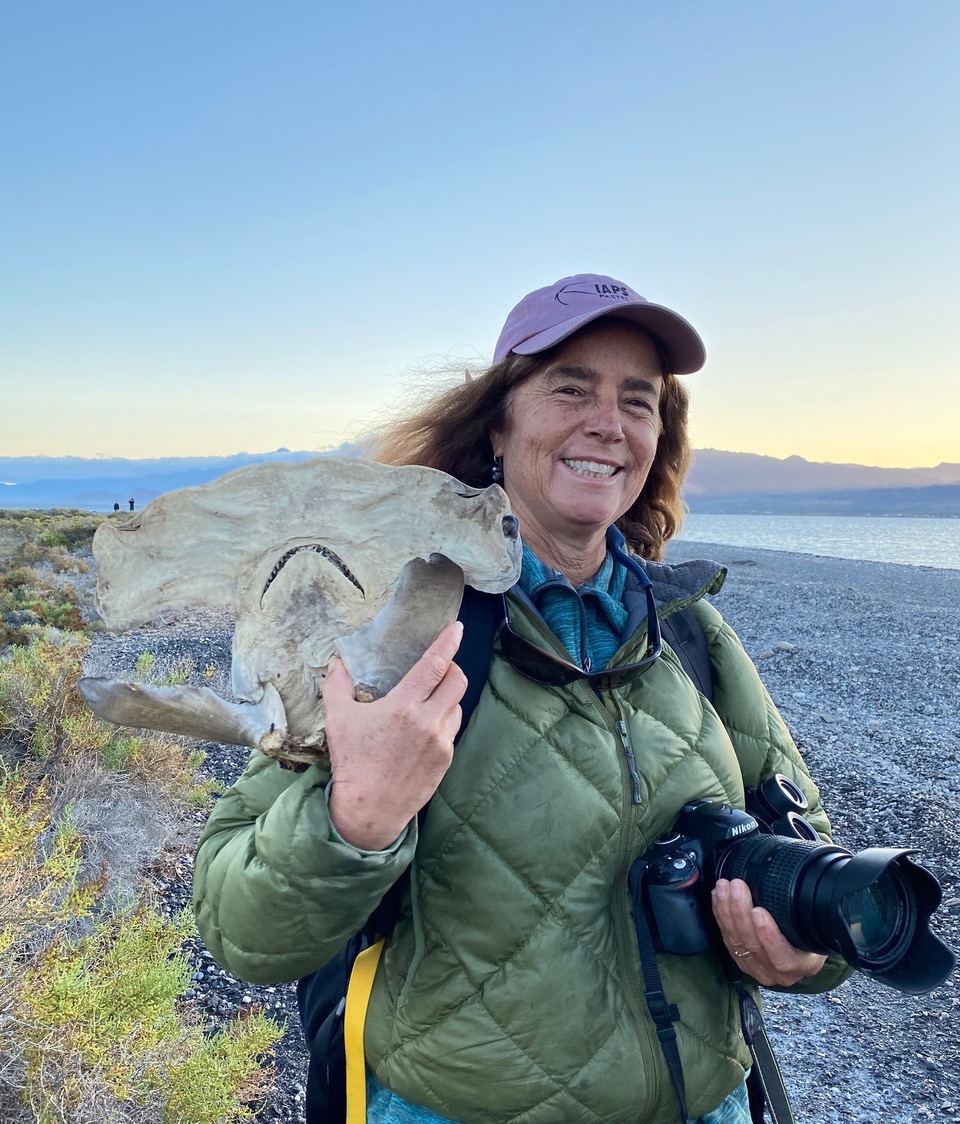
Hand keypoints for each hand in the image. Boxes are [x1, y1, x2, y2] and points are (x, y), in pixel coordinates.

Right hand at [322, 621, 466, 849]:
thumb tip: (339, 663)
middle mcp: (428, 721)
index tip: (457, 628)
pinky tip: (424, 728)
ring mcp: (441, 742)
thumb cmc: (352, 762)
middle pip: (457, 680)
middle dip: (451, 667)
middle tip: (438, 667)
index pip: (435, 664)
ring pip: (457, 705)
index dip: (448, 642)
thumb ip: (337, 686)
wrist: (369, 810)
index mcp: (404, 706)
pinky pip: (452, 730)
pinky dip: (443, 721)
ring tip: (427, 700)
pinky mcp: (446, 759)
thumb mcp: (338, 719)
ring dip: (447, 696)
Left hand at [711, 878, 826, 986]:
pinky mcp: (742, 961)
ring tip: (724, 887)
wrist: (805, 946)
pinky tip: (718, 898)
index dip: (768, 936)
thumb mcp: (820, 924)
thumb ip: (809, 913)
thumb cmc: (815, 929)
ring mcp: (759, 969)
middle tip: (736, 886)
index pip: (783, 957)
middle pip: (753, 946)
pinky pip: (727, 939)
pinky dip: (720, 916)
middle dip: (740, 913)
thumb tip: (808, 882)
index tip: (758, 911)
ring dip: (726, 911)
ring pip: (736, 942)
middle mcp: (780, 973)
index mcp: (803, 964)